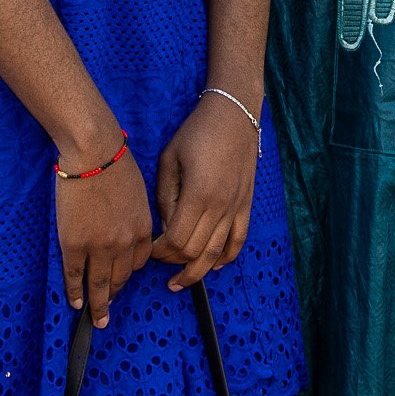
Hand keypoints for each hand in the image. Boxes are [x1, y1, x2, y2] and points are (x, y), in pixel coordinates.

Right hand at [53, 127, 156, 327]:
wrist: (93, 153)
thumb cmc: (115, 163)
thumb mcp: (138, 191)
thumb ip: (134, 214)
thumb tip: (125, 225)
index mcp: (143, 229)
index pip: (139, 262)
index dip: (129, 272)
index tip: (122, 278)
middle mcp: (125, 244)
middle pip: (121, 278)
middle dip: (115, 295)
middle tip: (109, 309)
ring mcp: (99, 246)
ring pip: (99, 284)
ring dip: (99, 305)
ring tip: (97, 318)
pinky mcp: (74, 244)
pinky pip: (74, 275)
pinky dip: (75, 292)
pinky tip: (76, 303)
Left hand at [151, 94, 259, 290]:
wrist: (234, 115)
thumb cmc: (197, 133)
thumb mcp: (169, 160)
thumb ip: (165, 197)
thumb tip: (164, 226)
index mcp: (198, 194)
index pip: (176, 239)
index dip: (159, 252)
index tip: (148, 251)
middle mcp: (221, 206)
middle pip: (194, 251)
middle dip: (173, 262)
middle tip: (159, 262)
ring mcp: (237, 208)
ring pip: (217, 253)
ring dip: (197, 270)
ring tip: (181, 281)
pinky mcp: (246, 205)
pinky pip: (238, 240)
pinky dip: (226, 258)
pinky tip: (213, 266)